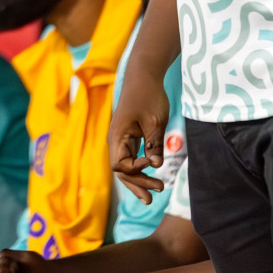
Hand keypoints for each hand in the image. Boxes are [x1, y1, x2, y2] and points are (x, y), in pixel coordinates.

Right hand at [108, 72, 170, 203]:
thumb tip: (155, 166)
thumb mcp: (155, 121)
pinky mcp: (129, 136)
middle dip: (137, 184)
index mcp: (118, 136)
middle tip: (154, 196)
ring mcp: (121, 138)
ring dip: (138, 181)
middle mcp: (116, 140)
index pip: (121, 165)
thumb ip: (154, 144)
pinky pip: (131, 158)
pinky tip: (149, 176)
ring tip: (151, 196)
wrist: (144, 75)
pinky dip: (139, 169)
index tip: (152, 164)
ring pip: (126, 166)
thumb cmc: (149, 95)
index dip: (136, 170)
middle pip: (122, 170)